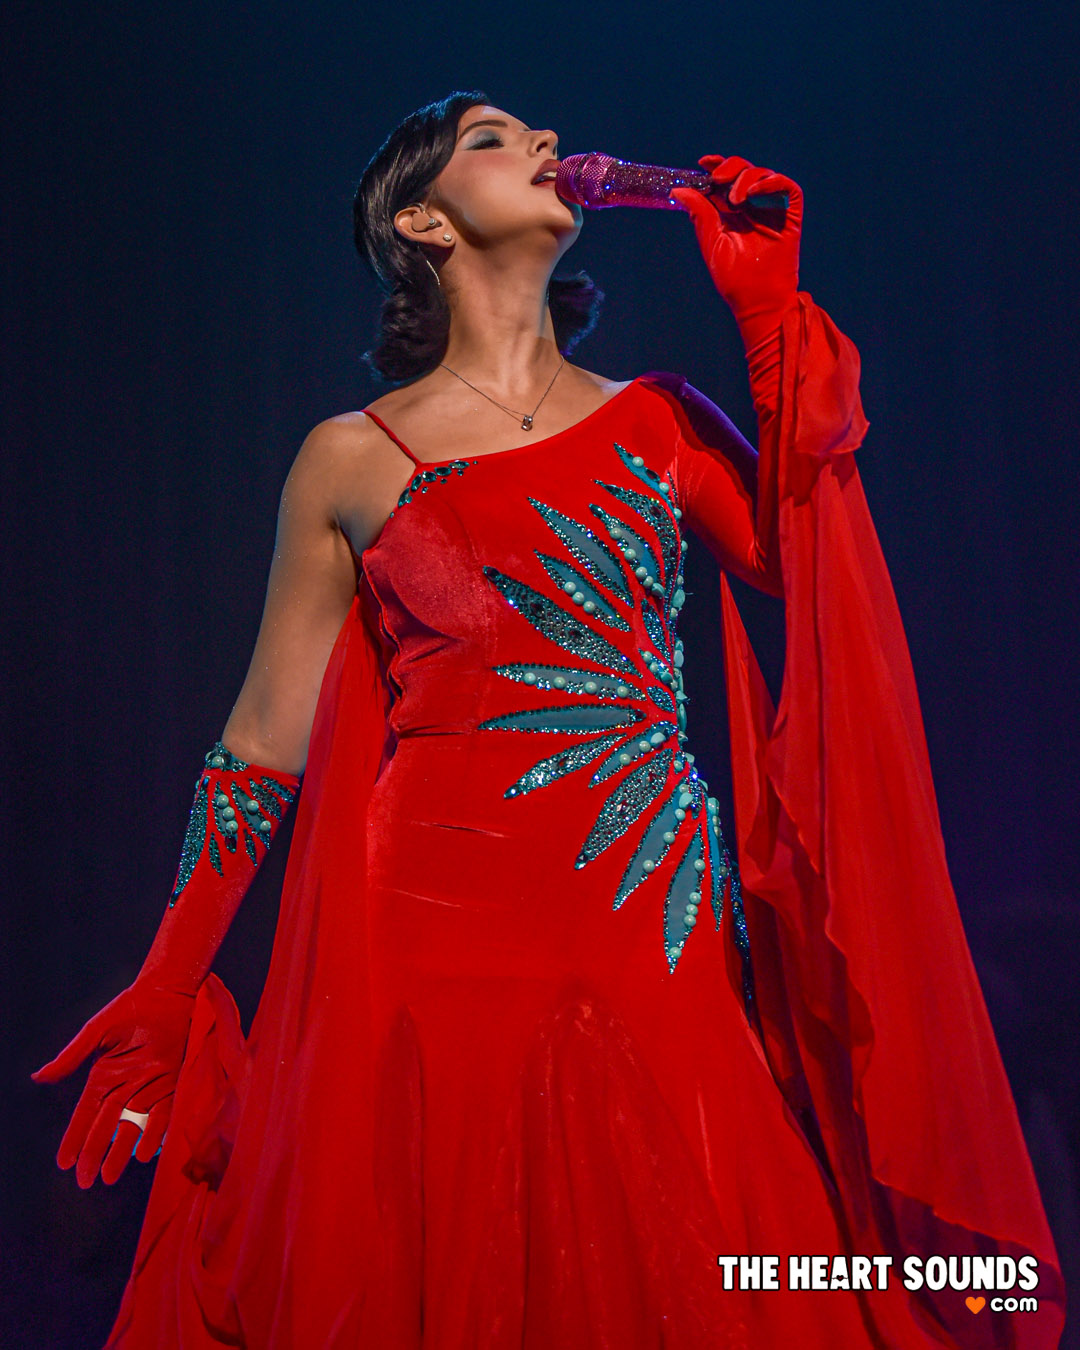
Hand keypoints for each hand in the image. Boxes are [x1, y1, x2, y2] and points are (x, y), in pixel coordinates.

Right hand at [30, 982, 195, 1186]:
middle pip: (106, 1127)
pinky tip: (144, 1153)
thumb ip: (72, 1057)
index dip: (75, 1139)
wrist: (167, 993)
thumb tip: (38, 1078)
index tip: (64, 1163)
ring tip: (110, 1177)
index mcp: (104, 1077)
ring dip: (121, 1151)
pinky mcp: (172, 1083)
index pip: (86, 1115)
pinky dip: (154, 1133)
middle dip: (95, 1154)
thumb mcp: (96, 1032)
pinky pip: (163, 1113)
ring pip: (132, 1126)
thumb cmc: (130, 1008)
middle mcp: (125, 1087)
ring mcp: (149, 1087)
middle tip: (86, 1181)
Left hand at [670, 155, 803, 350]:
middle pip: (745, 171)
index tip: (703, 162)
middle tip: (717, 178)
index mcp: (732, 214)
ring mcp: (772, 211)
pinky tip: (755, 192)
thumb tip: (678, 189)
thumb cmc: (734, 279)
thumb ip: (699, 214)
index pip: (725, 181)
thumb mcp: (712, 242)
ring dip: (746, 179)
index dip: (716, 166)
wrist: (757, 300)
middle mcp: (753, 208)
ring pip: (764, 175)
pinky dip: (772, 182)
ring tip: (735, 199)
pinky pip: (787, 188)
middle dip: (730, 168)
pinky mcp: (791, 216)